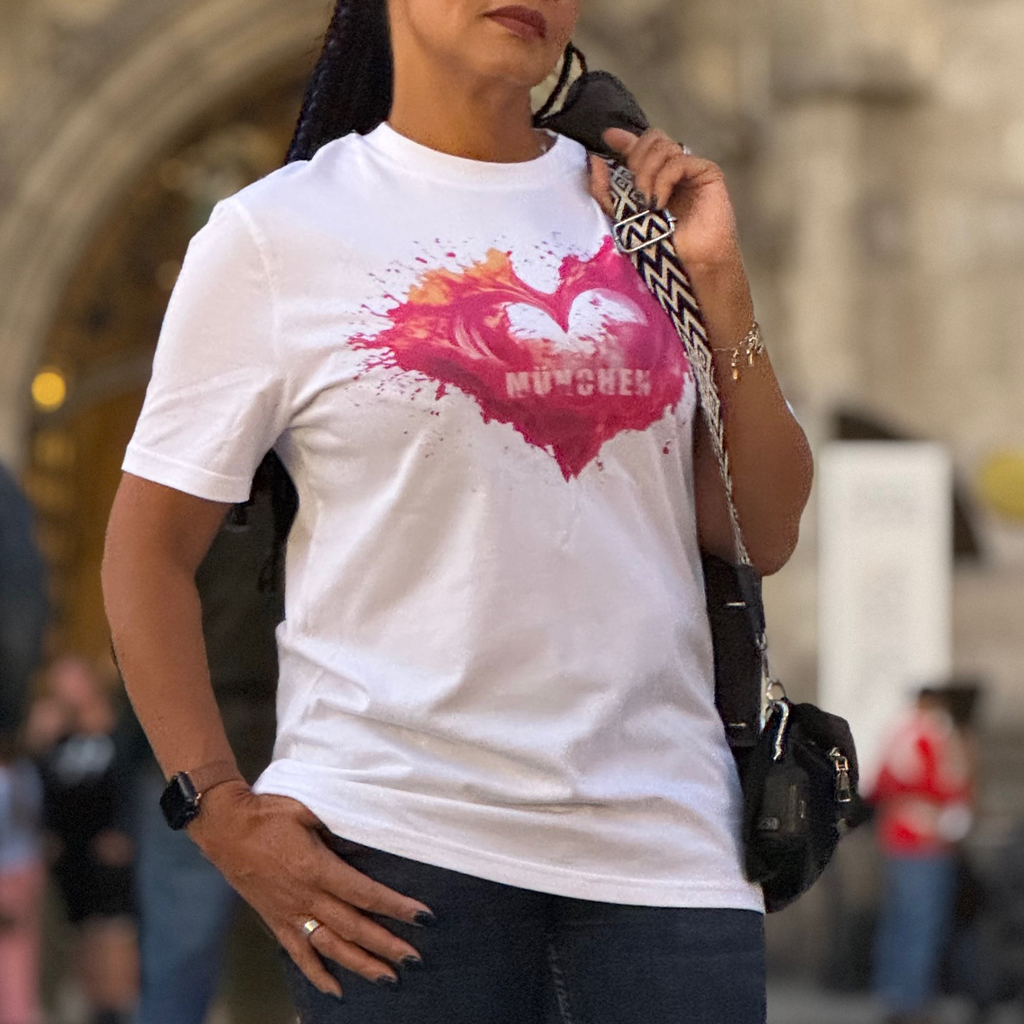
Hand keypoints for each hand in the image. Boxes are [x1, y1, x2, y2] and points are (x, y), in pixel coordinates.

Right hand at [189, 782, 433, 997]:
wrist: (225, 827)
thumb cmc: (269, 813)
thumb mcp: (308, 809)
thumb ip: (336, 826)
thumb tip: (366, 836)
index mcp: (316, 868)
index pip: (365, 894)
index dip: (395, 906)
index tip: (421, 915)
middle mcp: (305, 897)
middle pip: (353, 927)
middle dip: (386, 944)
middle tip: (413, 958)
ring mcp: (289, 913)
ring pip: (331, 947)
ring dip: (360, 964)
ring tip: (388, 977)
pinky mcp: (275, 921)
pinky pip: (298, 954)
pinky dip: (317, 974)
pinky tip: (336, 990)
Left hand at [588, 127, 743, 274]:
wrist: (691, 265)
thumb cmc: (661, 245)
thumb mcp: (623, 217)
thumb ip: (607, 191)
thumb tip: (595, 161)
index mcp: (655, 175)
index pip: (640, 146)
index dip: (624, 139)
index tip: (607, 137)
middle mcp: (673, 168)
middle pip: (652, 139)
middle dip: (636, 159)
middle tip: (634, 188)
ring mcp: (691, 169)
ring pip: (663, 147)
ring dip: (647, 173)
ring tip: (646, 202)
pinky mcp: (707, 172)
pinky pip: (679, 161)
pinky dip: (663, 179)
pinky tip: (660, 202)